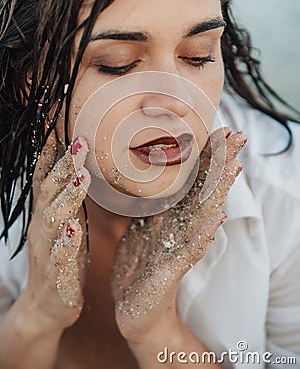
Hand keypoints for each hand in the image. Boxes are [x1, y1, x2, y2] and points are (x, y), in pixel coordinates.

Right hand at [23, 129, 90, 330]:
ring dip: (67, 198)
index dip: (49, 154)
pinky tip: (73, 229)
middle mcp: (43, 228)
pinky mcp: (58, 275)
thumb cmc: (59, 257)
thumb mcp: (62, 223)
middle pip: (50, 193)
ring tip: (80, 177)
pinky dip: (66, 243)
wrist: (45, 306)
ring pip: (55, 220)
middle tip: (80, 143)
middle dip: (64, 166)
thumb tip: (79, 166)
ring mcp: (48, 251)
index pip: (44, 179)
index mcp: (46, 214)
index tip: (57, 127)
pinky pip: (61, 258)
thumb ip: (67, 198)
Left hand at [111, 128, 246, 343]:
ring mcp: (179, 248)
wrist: (134, 311)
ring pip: (204, 214)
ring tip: (235, 166)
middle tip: (239, 135)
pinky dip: (205, 234)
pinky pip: (190, 251)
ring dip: (220, 190)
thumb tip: (151, 182)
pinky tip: (218, 218)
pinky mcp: (172, 270)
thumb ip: (151, 207)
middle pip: (205, 190)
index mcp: (171, 216)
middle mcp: (181, 228)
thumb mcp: (140, 229)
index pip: (193, 181)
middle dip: (221, 162)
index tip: (219, 129)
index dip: (206, 156)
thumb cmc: (138, 268)